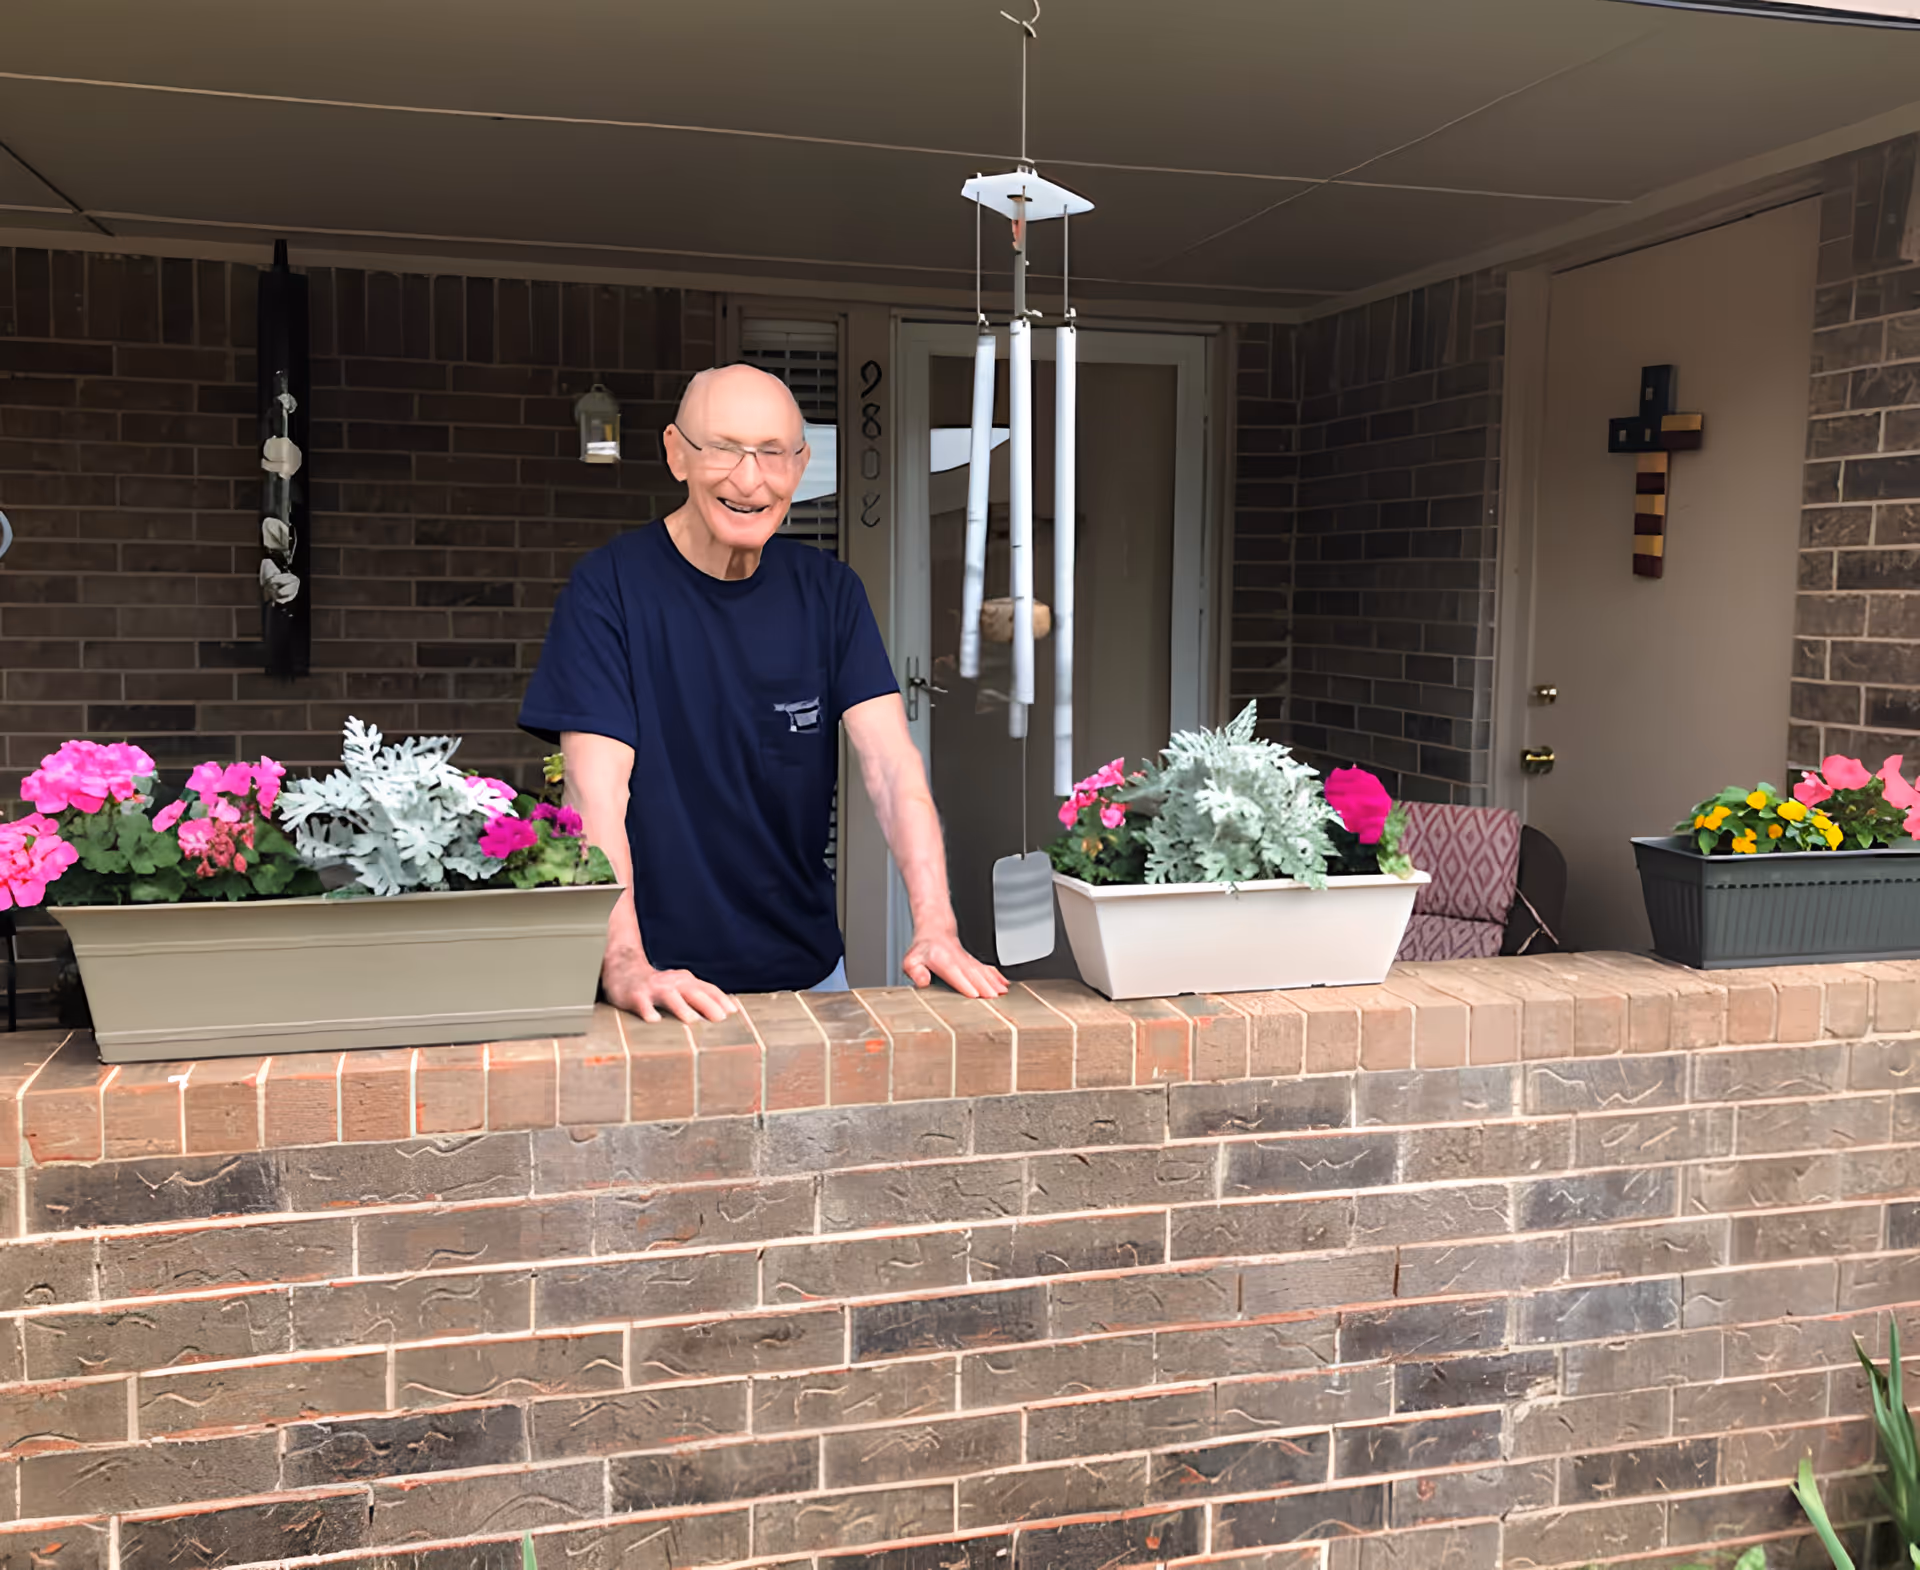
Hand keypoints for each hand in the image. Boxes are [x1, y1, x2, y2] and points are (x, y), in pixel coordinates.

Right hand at [604, 955, 736, 1024]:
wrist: (623, 970)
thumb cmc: (658, 986)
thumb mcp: (680, 987)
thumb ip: (700, 998)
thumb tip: (727, 1013)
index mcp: (686, 981)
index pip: (707, 989)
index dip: (720, 1000)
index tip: (734, 1012)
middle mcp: (672, 983)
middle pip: (693, 992)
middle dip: (707, 1004)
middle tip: (720, 1018)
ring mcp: (654, 988)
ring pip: (670, 996)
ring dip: (681, 1007)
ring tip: (691, 1020)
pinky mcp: (636, 996)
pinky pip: (642, 1004)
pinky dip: (648, 1011)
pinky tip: (653, 1020)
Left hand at [903, 927, 1007, 998]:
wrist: (935, 930)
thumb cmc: (923, 950)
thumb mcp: (911, 960)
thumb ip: (916, 971)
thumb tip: (923, 982)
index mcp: (942, 961)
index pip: (955, 973)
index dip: (965, 984)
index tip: (975, 994)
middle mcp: (958, 959)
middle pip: (972, 974)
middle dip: (984, 985)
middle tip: (994, 997)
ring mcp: (967, 960)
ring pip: (982, 971)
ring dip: (993, 981)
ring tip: (1002, 992)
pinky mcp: (973, 961)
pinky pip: (986, 968)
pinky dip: (997, 976)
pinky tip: (1004, 984)